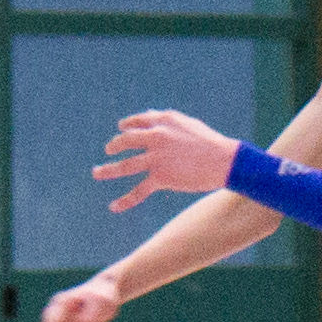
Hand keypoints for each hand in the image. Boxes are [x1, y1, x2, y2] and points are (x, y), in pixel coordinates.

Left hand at [95, 110, 241, 213]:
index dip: (127, 125)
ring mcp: (156, 158)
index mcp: (164, 121)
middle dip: (114, 145)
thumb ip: (169, 120)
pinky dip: (125, 200)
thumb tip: (152, 114)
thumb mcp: (189, 124)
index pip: (139, 121)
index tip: (120, 128)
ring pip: (125, 165)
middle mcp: (156, 137)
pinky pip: (138, 191)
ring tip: (96, 172)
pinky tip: (114, 206)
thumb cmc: (211, 143)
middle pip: (126, 141)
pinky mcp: (161, 177)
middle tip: (109, 150)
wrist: (225, 161)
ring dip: (107, 170)